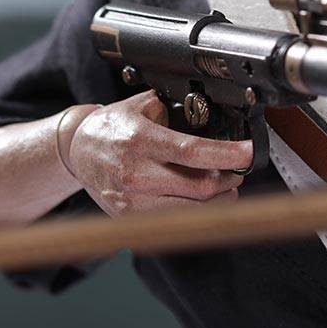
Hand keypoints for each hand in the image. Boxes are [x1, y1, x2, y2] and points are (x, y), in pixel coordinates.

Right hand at [65, 91, 253, 216]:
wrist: (77, 150)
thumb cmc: (113, 126)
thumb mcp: (143, 107)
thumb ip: (179, 111)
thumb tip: (222, 117)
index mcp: (139, 140)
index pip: (192, 152)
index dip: (227, 154)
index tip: (249, 152)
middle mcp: (134, 173)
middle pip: (200, 187)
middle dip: (229, 178)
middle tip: (237, 170)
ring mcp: (131, 200)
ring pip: (194, 209)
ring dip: (218, 199)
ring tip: (222, 185)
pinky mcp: (129, 218)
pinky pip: (176, 220)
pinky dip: (196, 211)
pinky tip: (199, 199)